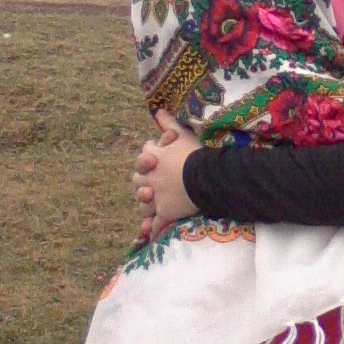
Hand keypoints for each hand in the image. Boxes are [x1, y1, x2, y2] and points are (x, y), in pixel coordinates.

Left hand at [132, 111, 199, 240]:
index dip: (149, 159)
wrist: (206, 177)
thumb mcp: (182, 134)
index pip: (143, 157)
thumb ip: (168, 123)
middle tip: (152, 185)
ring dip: (147, 205)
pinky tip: (153, 233)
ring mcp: (156, 198)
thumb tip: (158, 110)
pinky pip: (156, 224)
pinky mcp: (164, 213)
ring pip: (144, 205)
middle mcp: (149, 178)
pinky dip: (154, 229)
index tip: (156, 160)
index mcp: (151, 158)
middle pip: (137, 182)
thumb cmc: (194, 154)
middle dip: (143, 183)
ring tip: (154, 207)